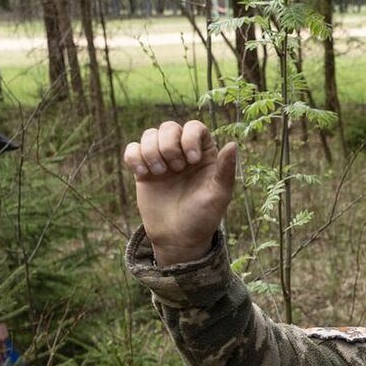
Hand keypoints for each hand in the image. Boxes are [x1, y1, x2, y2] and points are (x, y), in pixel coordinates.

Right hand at [123, 119, 238, 265]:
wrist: (178, 238)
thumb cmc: (203, 217)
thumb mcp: (219, 195)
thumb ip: (226, 169)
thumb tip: (233, 144)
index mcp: (203, 154)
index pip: (194, 127)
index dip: (190, 137)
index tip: (191, 160)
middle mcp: (182, 153)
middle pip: (169, 127)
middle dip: (168, 145)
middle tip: (175, 169)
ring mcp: (161, 160)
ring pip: (150, 134)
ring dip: (151, 150)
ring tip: (159, 172)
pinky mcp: (143, 170)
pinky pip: (132, 149)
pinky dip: (134, 156)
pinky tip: (143, 174)